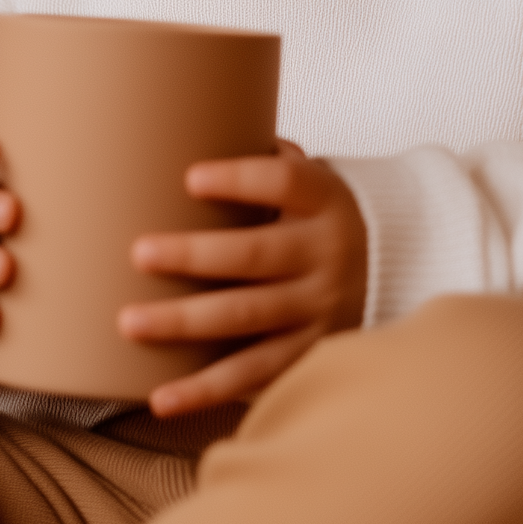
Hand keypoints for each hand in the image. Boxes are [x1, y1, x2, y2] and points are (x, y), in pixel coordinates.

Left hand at [118, 139, 367, 416]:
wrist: (393, 267)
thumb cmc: (319, 213)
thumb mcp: (309, 179)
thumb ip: (263, 160)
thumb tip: (188, 126)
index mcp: (324, 201)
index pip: (285, 182)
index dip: (240, 179)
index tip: (190, 178)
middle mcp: (325, 255)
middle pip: (255, 255)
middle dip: (194, 255)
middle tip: (138, 253)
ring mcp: (318, 309)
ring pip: (247, 318)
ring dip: (184, 322)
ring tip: (129, 321)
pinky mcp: (308, 354)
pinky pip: (254, 376)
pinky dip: (206, 390)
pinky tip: (161, 397)